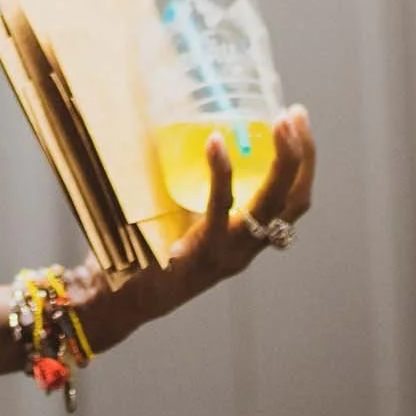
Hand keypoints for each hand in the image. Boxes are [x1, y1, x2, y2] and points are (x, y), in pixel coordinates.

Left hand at [76, 104, 315, 352]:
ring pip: (267, 206)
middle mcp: (244, 250)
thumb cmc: (137, 251)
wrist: (112, 300)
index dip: (303, 163)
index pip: (291, 202)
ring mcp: (224, 255)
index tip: (296, 118)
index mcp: (244, 240)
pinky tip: (215, 142)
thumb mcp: (173, 216)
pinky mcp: (197, 255)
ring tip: (277, 123)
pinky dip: (220, 175)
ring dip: (280, 161)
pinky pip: (217, 211)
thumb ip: (183, 185)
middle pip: (291, 202)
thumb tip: (173, 125)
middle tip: (295, 114)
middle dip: (300, 155)